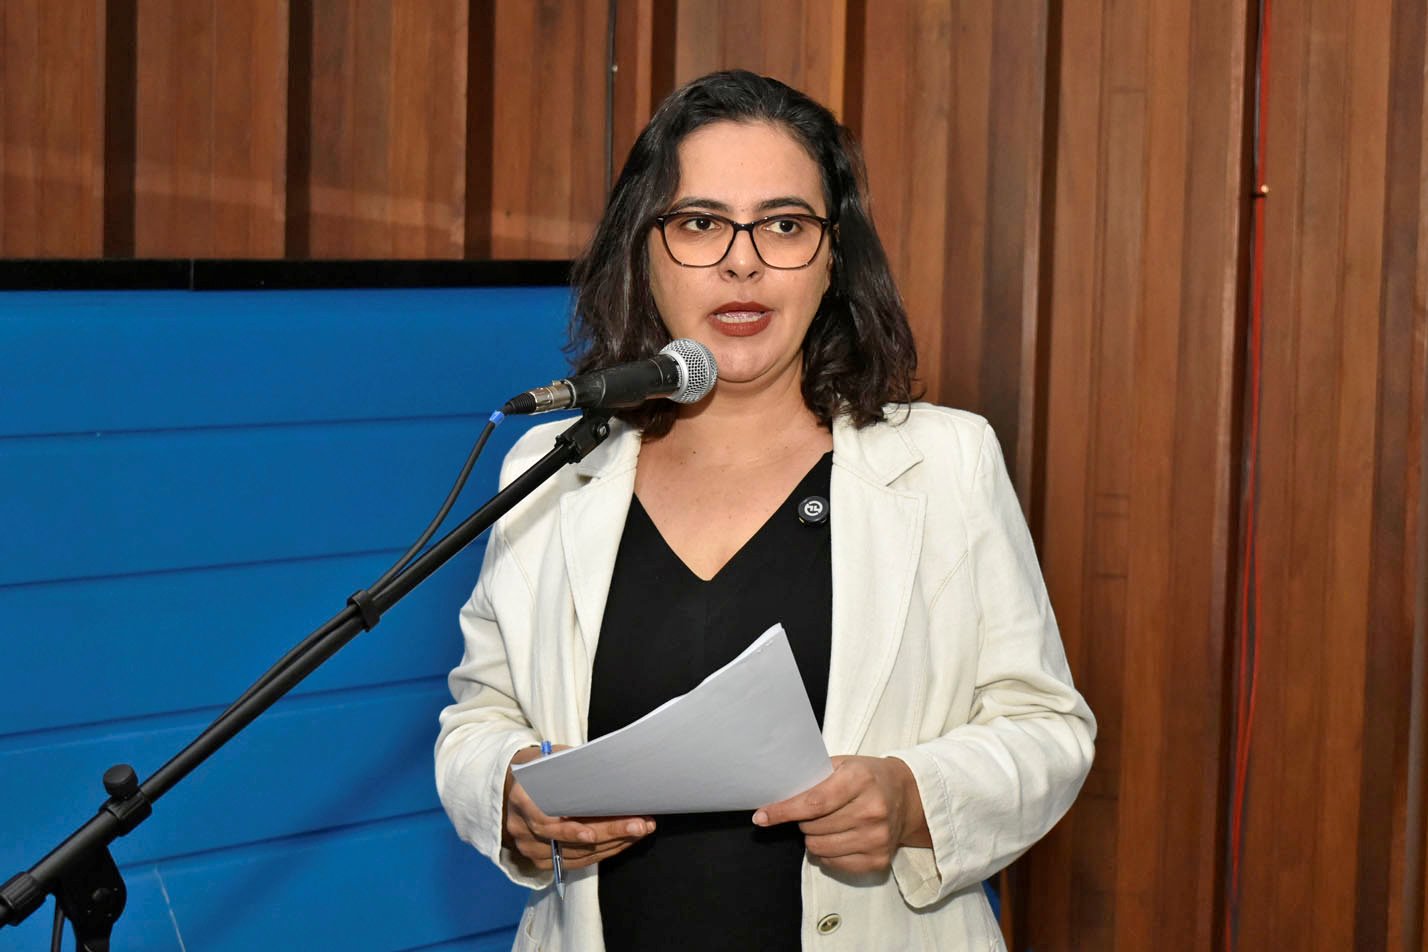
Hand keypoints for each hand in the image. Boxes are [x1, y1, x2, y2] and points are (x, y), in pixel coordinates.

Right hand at [502, 745, 654, 871]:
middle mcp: (521, 828)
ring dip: (612, 843)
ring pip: (576, 854)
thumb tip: (613, 776)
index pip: (545, 821)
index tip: (594, 833)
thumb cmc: (543, 767)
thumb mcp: (554, 759)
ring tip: (639, 830)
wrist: (519, 782)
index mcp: (520, 798)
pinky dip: (602, 851)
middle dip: (608, 832)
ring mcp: (530, 847)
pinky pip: (576, 861)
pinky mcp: (543, 859)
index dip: (569, 830)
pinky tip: (623, 841)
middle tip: (638, 824)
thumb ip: (574, 772)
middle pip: (567, 840)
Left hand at [752, 755, 929, 874]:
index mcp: (860, 780)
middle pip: (813, 828)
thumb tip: (777, 796)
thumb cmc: (867, 777)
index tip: (761, 817)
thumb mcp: (843, 764)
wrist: (908, 797)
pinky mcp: (879, 859)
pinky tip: (837, 838)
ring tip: (826, 823)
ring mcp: (877, 838)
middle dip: (803, 821)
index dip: (783, 811)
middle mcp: (871, 811)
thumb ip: (813, 777)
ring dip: (813, 837)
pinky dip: (826, 853)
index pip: (813, 803)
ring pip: (819, 848)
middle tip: (813, 811)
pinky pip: (833, 864)